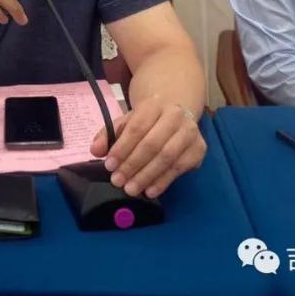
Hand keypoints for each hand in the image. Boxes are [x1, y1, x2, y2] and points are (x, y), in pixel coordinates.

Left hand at [90, 95, 205, 198]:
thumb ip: (108, 135)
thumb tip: (95, 150)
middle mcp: (175, 115)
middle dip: (133, 165)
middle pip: (152, 144)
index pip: (136, 128)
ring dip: (147, 176)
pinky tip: (149, 191)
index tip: (109, 165)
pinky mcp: (199, 148)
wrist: (175, 113)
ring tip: (131, 189)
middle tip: (118, 181)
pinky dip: (163, 181)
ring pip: (167, 157)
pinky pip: (180, 168)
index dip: (122, 148)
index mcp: (154, 104)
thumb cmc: (147, 120)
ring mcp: (190, 132)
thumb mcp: (126, 122)